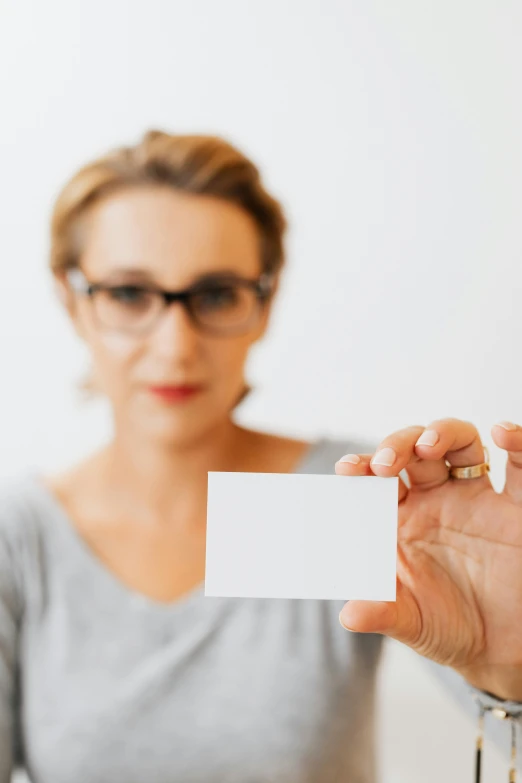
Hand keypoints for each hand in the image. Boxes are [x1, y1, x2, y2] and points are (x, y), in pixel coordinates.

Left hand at [335, 418, 521, 699]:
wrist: (500, 649)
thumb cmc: (448, 628)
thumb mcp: (412, 622)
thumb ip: (382, 613)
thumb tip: (348, 615)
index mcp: (401, 518)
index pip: (376, 479)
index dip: (362, 467)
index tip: (348, 469)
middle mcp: (436, 499)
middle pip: (413, 450)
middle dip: (397, 446)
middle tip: (386, 465)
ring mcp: (475, 498)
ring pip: (458, 443)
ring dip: (442, 432)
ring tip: (428, 445)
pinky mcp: (514, 508)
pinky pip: (519, 467)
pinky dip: (515, 442)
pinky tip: (501, 433)